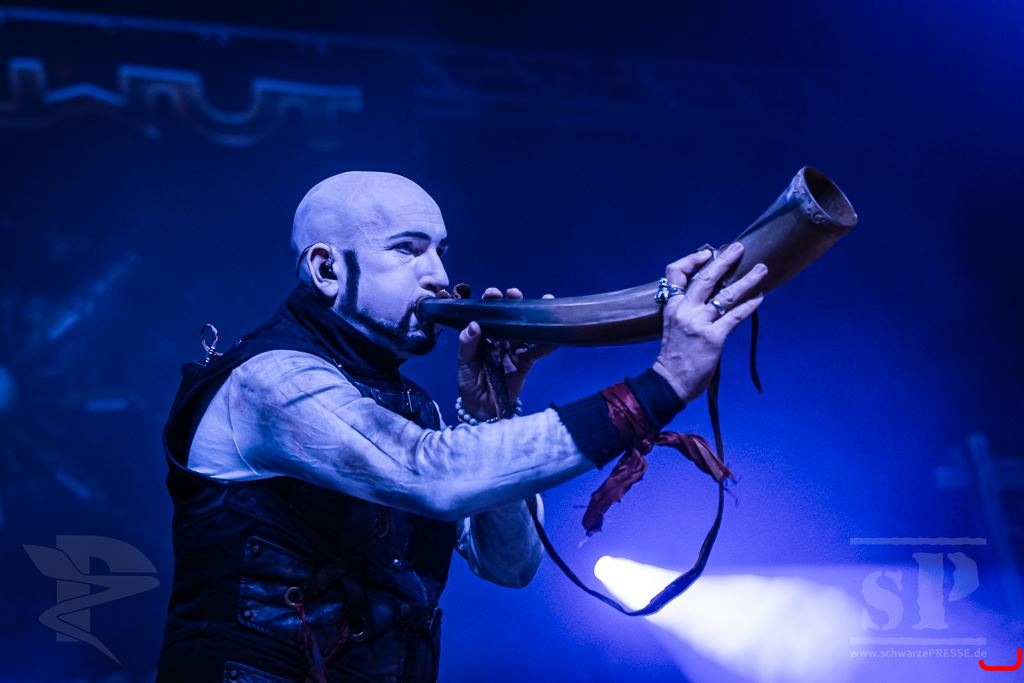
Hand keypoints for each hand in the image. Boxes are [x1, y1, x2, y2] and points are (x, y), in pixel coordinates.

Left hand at [457, 287, 555, 419]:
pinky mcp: (526, 362)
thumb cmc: (470, 383)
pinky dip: (546, 344)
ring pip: (525, 329)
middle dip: (513, 302)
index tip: (494, 293)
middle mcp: (500, 338)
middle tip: (514, 293)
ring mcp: (514, 349)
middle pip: (509, 316)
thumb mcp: (464, 363)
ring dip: (534, 316)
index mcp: (483, 335)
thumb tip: (474, 324)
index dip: (491, 301)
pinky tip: (554, 335)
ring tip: (544, 301)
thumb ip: (467, 344)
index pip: (487, 314)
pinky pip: (537, 351)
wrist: (482, 408)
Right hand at [653, 243, 766, 401]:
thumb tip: (713, 294)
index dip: (691, 260)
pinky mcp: (713, 338)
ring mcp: (699, 323)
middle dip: (724, 260)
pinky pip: (736, 316)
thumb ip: (688, 309)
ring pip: (727, 295)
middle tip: (739, 247)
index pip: (675, 273)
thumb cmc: (674, 355)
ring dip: (748, 280)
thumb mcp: (673, 325)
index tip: (707, 254)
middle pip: (706, 278)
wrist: (670, 381)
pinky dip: (750, 306)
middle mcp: (685, 310)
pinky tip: (760, 298)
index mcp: (672, 306)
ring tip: (762, 269)